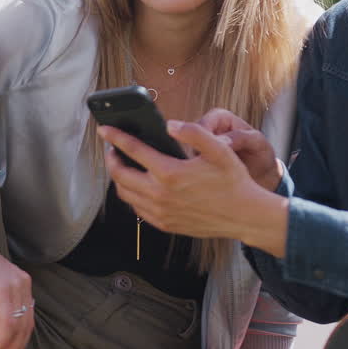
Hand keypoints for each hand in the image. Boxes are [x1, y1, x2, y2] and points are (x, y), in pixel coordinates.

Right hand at [0, 239, 33, 348]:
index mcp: (23, 287)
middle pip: (26, 327)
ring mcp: (16, 288)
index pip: (27, 321)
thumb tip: (0, 336)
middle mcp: (24, 287)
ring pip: (17, 328)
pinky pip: (7, 323)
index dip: (19, 343)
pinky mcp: (4, 290)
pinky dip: (0, 340)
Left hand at [99, 121, 287, 255]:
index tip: (104, 129)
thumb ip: (194, 132)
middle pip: (120, 175)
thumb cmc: (233, 181)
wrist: (244, 215)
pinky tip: (138, 185)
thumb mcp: (219, 149)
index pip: (133, 151)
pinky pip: (136, 209)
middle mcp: (160, 195)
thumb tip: (169, 124)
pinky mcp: (164, 224)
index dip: (115, 137)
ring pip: (125, 194)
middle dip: (111, 159)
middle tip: (112, 149)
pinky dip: (131, 195)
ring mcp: (160, 212)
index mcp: (170, 173)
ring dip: (118, 178)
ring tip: (123, 165)